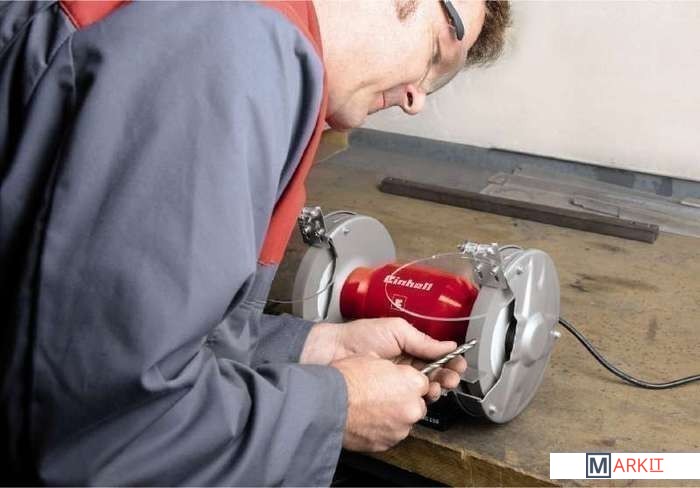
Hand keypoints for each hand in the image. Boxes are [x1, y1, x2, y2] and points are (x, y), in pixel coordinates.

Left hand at [300, 318, 466, 401]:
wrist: (331, 353)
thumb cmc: (357, 337)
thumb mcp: (395, 330)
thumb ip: (422, 339)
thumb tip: (448, 344)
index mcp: (408, 349)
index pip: (435, 358)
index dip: (450, 362)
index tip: (458, 364)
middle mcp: (404, 367)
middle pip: (434, 377)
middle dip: (446, 378)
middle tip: (449, 378)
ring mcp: (394, 384)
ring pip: (423, 392)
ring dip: (434, 390)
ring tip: (435, 386)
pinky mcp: (386, 399)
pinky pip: (406, 403)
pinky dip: (416, 401)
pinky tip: (420, 397)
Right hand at [332, 355, 428, 451]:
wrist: (328, 403)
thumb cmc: (346, 379)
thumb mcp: (373, 359)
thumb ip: (393, 369)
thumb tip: (394, 372)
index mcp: (412, 383)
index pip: (423, 383)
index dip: (408, 381)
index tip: (399, 382)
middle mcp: (412, 407)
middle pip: (417, 404)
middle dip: (404, 400)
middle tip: (384, 395)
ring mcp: (401, 428)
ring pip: (404, 420)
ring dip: (394, 415)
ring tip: (372, 408)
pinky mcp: (388, 443)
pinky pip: (391, 434)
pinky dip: (382, 429)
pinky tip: (368, 420)